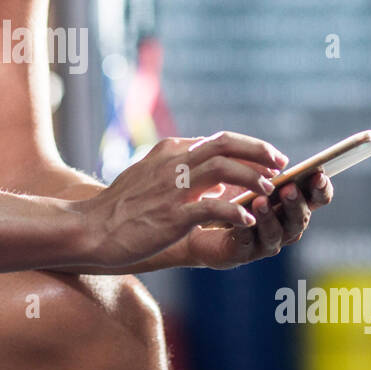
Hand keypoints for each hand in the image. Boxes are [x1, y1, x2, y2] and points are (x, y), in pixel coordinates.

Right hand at [72, 131, 288, 269]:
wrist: (89, 229)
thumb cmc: (120, 209)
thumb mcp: (149, 179)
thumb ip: (182, 175)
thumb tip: (218, 185)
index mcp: (169, 152)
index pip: (218, 140)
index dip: (249, 147)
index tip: (269, 158)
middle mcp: (173, 163)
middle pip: (226, 145)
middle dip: (258, 153)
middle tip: (281, 165)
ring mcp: (172, 188)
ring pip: (224, 171)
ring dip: (252, 179)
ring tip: (270, 191)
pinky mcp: (172, 215)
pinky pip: (213, 209)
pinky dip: (235, 212)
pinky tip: (247, 220)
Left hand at [181, 171, 332, 269]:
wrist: (201, 218)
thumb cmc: (231, 193)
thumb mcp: (249, 175)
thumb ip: (265, 169)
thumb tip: (278, 161)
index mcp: (293, 204)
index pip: (318, 197)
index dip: (322, 188)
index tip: (317, 174)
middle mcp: (285, 226)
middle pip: (300, 218)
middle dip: (295, 203)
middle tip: (288, 188)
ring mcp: (265, 242)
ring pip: (276, 233)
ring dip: (270, 216)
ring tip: (260, 201)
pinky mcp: (242, 252)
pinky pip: (247, 242)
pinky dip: (246, 230)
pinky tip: (241, 219)